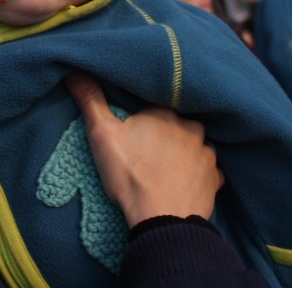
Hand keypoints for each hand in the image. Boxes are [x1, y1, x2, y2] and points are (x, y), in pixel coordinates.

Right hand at [66, 73, 221, 225]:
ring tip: (164, 170)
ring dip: (182, 153)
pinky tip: (182, 182)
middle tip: (146, 154)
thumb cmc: (131, 176)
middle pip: (175, 125)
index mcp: (165, 112)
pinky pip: (206, 169)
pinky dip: (196, 173)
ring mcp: (207, 153)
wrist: (162, 221)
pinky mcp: (216, 178)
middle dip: (164, 135)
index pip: (153, 107)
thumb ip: (91, 100)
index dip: (142, 120)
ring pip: (192, 145)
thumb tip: (76, 70)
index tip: (132, 135)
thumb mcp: (102, 135)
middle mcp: (192, 127)